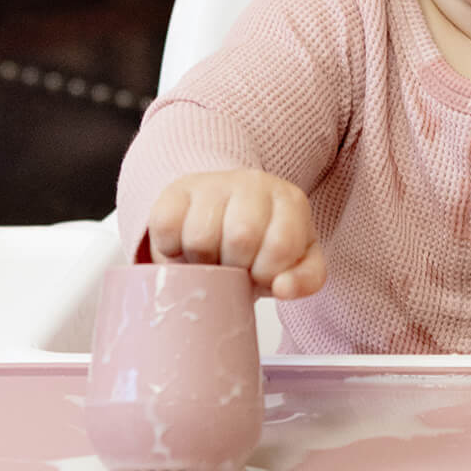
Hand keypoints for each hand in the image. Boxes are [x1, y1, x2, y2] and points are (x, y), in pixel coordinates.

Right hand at [146, 170, 325, 299]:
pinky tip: (185, 248)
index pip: (280, 245)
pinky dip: (171, 250)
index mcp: (289, 200)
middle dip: (234, 267)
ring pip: (200, 236)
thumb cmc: (265, 244)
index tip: (259, 273)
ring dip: (202, 262)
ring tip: (211, 259)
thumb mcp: (297, 263)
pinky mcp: (176, 191)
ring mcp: (213, 183)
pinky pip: (166, 226)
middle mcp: (253, 183)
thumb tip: (283, 288)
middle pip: (240, 238)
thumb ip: (304, 280)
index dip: (266, 272)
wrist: (227, 216)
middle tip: (232, 268)